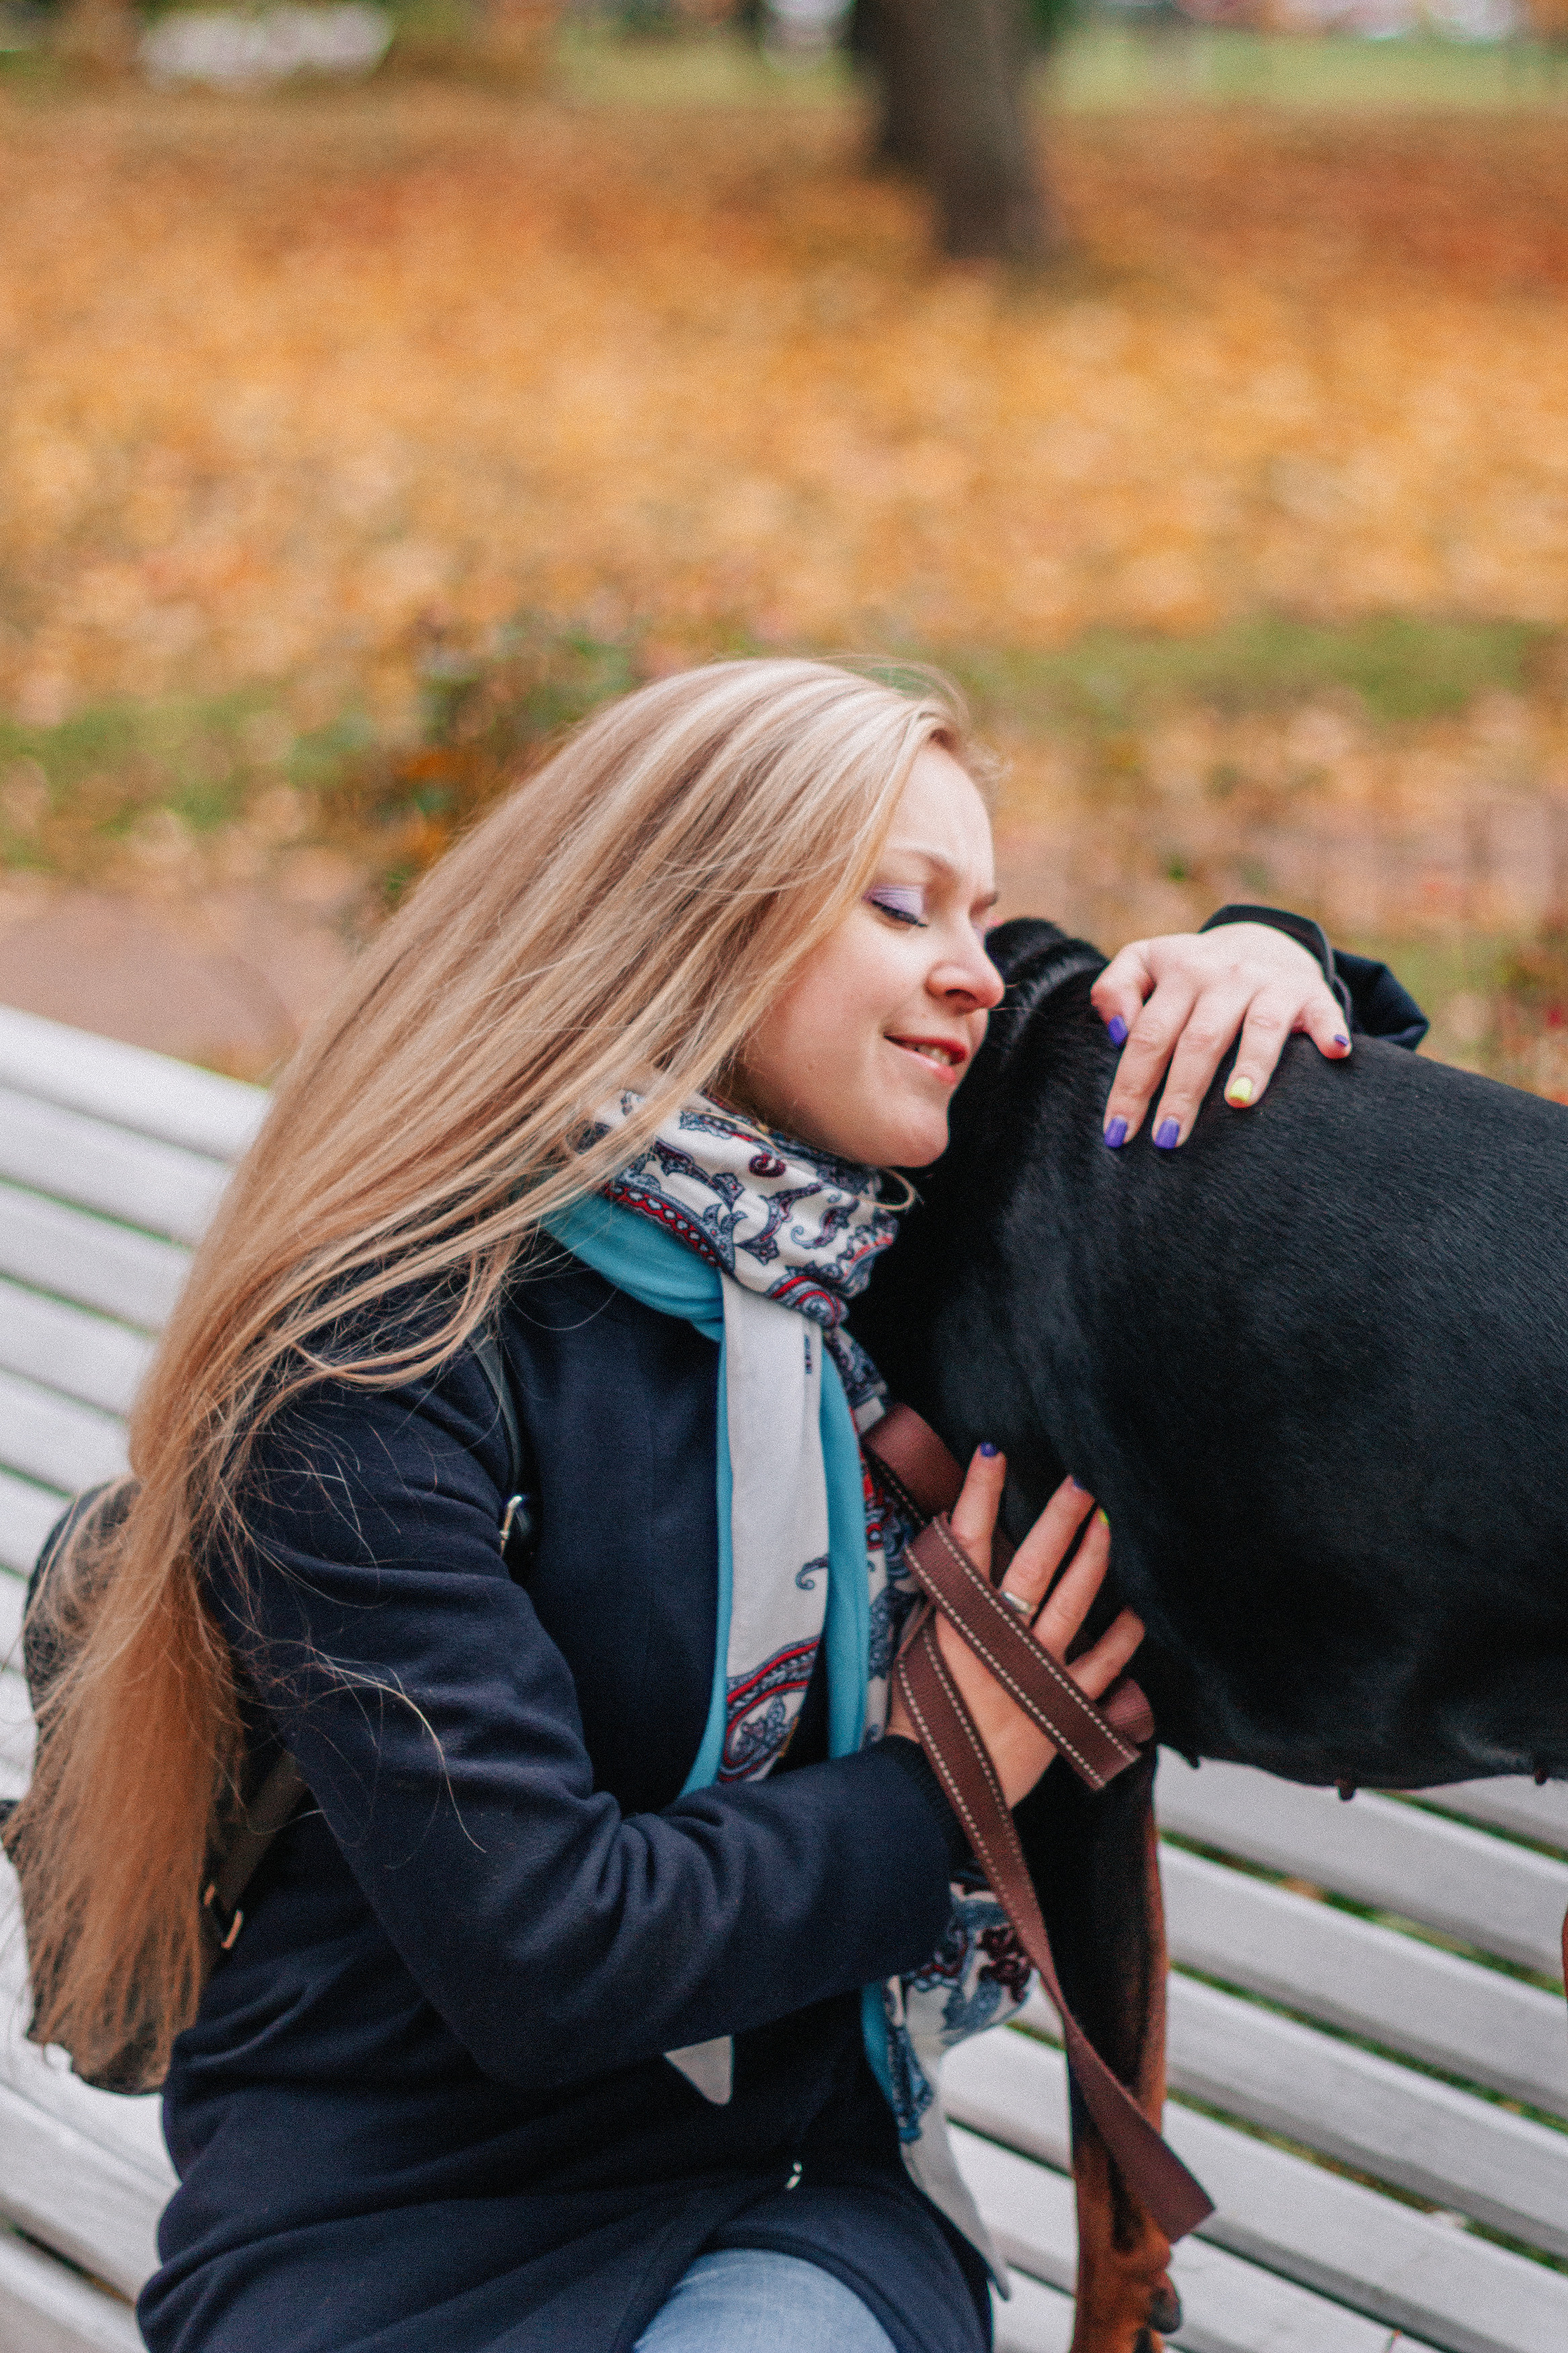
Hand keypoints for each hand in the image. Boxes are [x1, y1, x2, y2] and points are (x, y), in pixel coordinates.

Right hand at [886, 1448, 1144, 1809]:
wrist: (935, 1787)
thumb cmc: (924, 1715)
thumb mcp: (920, 1647)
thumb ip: (944, 1603)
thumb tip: (957, 1548)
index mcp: (955, 1620)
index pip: (967, 1543)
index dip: (980, 1495)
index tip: (993, 1452)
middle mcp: (997, 1641)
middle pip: (1032, 1565)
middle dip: (1057, 1519)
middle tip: (1078, 1483)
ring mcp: (1033, 1673)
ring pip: (1072, 1604)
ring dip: (1092, 1560)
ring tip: (1105, 1525)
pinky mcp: (1061, 1707)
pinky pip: (1103, 1665)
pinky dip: (1122, 1638)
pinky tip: (1135, 1614)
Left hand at [1091, 922, 1350, 1150]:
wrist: (1262, 939)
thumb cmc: (1192, 970)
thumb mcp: (1145, 961)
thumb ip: (1114, 988)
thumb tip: (1117, 1031)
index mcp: (1179, 973)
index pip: (1149, 1036)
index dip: (1131, 1084)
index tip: (1117, 1131)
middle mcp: (1224, 977)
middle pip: (1199, 1039)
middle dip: (1181, 1093)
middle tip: (1167, 1139)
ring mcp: (1270, 984)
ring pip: (1261, 1026)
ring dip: (1251, 1064)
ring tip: (1238, 1102)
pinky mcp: (1311, 993)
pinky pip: (1323, 1012)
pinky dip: (1329, 1031)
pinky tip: (1333, 1054)